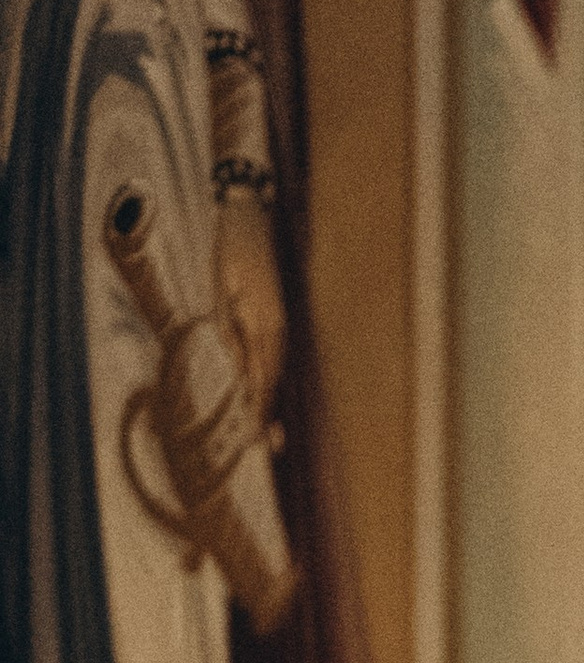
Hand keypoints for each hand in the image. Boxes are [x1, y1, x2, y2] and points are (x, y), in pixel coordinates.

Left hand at [215, 196, 286, 417]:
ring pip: (279, 369)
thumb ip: (228, 327)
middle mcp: (279, 327)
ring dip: (275, 398)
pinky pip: (278, 354)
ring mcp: (283, 321)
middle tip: (270, 447)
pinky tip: (270, 390)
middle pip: (275, 379)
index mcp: (264, 323)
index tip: (257, 438)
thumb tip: (236, 364)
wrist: (251, 215)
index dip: (260, 409)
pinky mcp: (280, 315)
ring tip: (275, 432)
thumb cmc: (231, 247)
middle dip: (271, 413)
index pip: (263, 378)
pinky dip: (274, 377)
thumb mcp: (221, 286)